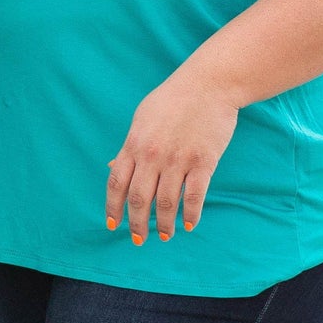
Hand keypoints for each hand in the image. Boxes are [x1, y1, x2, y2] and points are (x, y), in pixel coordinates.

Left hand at [107, 66, 239, 243]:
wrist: (209, 84)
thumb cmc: (174, 99)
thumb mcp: (142, 119)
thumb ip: (128, 146)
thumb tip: (113, 168)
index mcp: (134, 144)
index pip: (116, 184)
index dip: (113, 208)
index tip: (113, 225)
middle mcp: (152, 155)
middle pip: (139, 199)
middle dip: (137, 223)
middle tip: (139, 238)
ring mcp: (178, 159)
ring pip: (166, 202)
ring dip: (164, 224)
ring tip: (165, 235)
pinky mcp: (204, 161)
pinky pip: (195, 196)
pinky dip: (191, 214)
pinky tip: (188, 225)